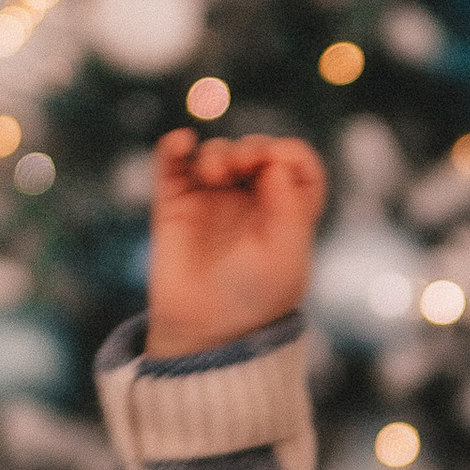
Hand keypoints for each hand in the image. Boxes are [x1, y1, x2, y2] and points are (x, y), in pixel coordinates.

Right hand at [144, 130, 326, 358]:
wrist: (206, 327)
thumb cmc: (254, 296)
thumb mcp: (286, 255)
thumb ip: (289, 205)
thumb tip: (275, 162)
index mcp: (287, 211)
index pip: (296, 163)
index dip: (288, 153)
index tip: (275, 164)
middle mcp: (251, 201)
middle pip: (255, 150)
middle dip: (251, 148)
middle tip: (242, 165)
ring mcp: (212, 199)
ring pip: (217, 153)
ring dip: (218, 153)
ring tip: (215, 173)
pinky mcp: (175, 203)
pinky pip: (173, 163)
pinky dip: (175, 146)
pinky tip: (182, 143)